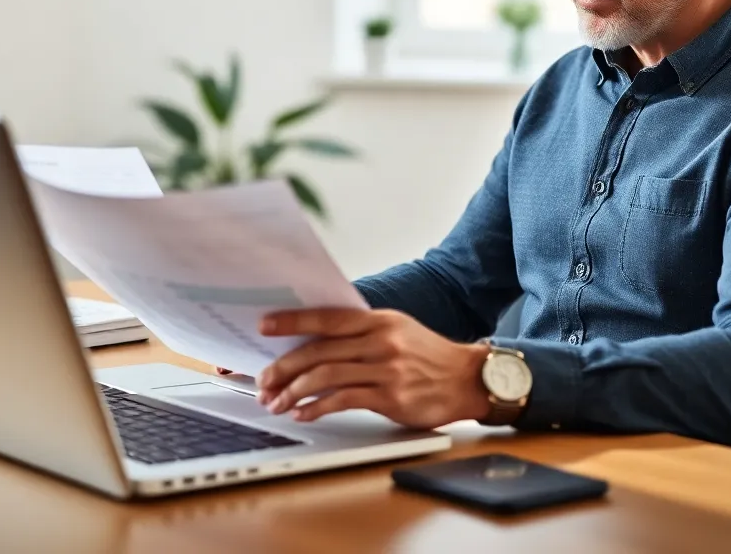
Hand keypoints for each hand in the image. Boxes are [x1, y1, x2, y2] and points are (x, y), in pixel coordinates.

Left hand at [254, 307, 490, 428]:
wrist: (468, 378)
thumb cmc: (427, 355)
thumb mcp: (397, 330)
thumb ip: (362, 332)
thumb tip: (317, 339)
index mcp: (378, 320)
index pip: (327, 317)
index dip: (293, 321)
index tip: (265, 325)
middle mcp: (380, 341)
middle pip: (320, 350)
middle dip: (284, 366)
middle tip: (263, 379)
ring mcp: (386, 369)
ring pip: (327, 376)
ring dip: (294, 391)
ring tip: (277, 401)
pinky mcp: (391, 397)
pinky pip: (344, 400)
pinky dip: (317, 407)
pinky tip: (304, 413)